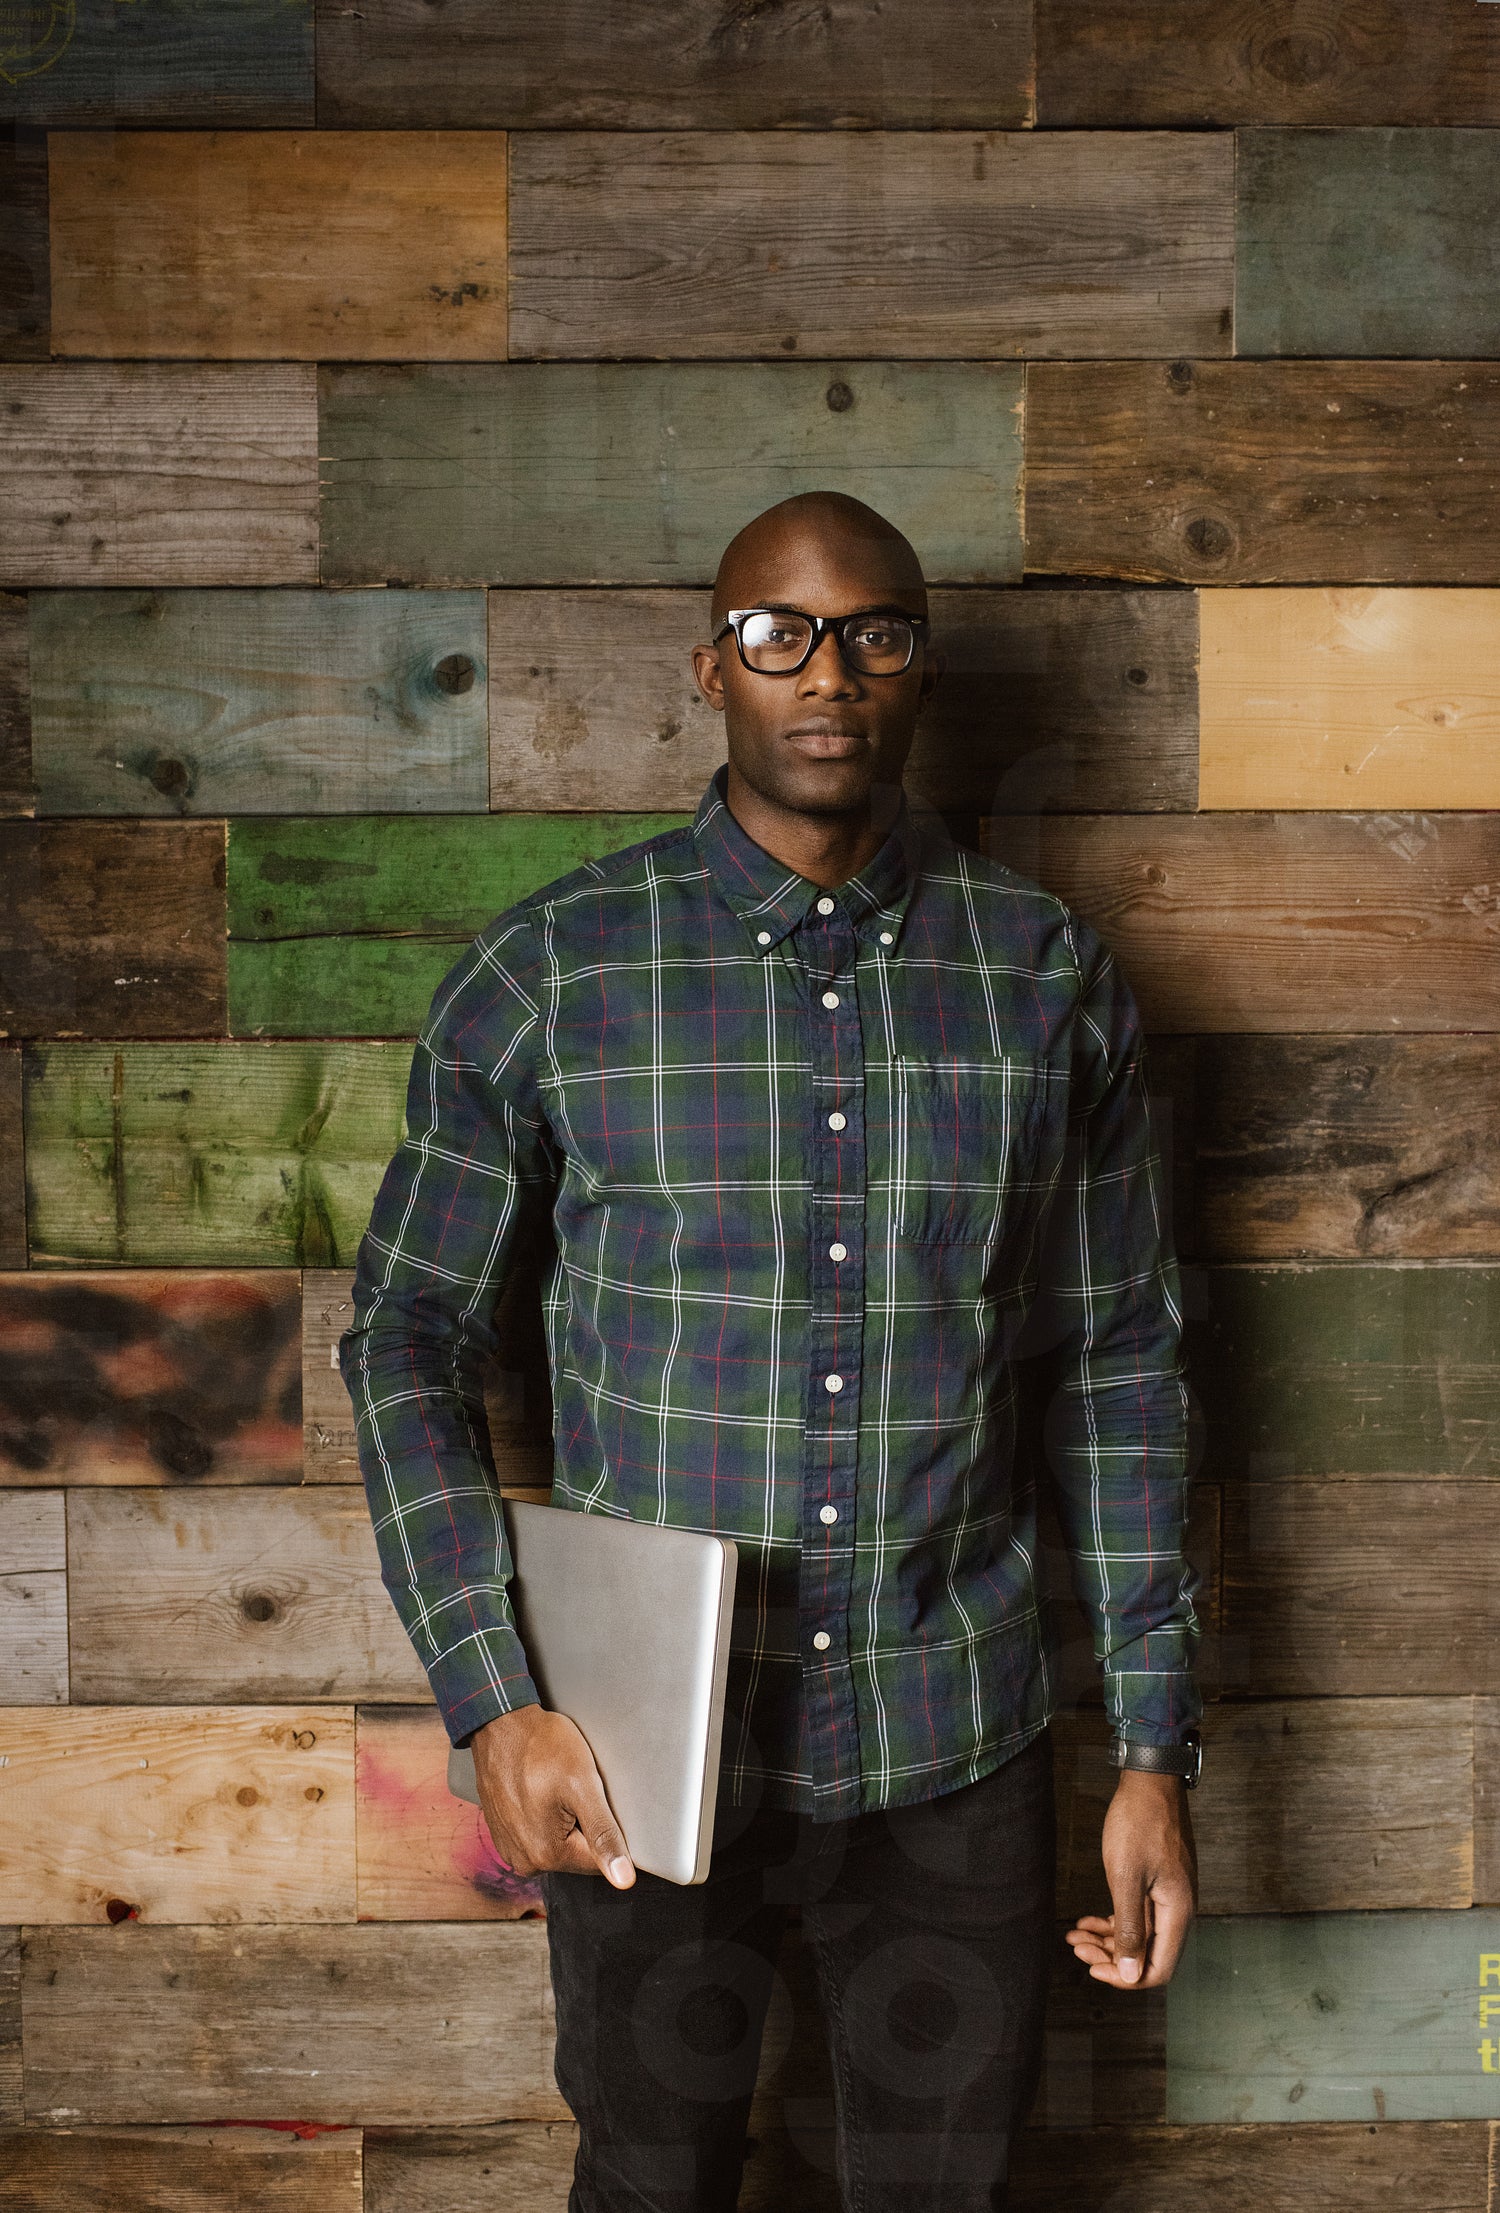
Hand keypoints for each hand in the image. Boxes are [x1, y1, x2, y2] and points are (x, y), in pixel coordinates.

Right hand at [471, 1704, 635, 1886]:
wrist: (501, 1725)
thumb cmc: (540, 1747)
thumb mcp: (583, 1787)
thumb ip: (604, 1835)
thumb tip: (623, 1879)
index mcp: (547, 1855)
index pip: (599, 1861)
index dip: (606, 1828)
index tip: (594, 1799)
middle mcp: (525, 1860)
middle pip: (578, 1852)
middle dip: (583, 1822)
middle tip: (574, 1789)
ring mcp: (511, 1848)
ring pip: (559, 1841)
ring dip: (565, 1818)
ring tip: (556, 1787)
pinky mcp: (504, 1834)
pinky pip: (538, 1831)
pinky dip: (546, 1814)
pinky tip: (543, 1790)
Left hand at [1063, 1768, 1196, 1989]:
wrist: (1150, 1780)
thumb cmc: (1137, 1824)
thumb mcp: (1126, 1878)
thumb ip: (1129, 1928)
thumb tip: (1132, 1974)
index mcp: (1177, 1913)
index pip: (1159, 1969)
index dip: (1127, 1977)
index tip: (1093, 1969)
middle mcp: (1178, 1909)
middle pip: (1146, 1953)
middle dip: (1110, 1957)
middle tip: (1077, 1948)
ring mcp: (1168, 1894)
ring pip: (1139, 1933)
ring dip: (1107, 1939)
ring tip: (1075, 1936)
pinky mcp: (1158, 1881)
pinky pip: (1137, 1913)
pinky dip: (1113, 1920)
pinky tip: (1088, 1920)